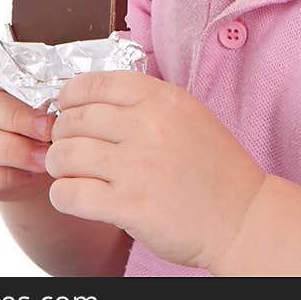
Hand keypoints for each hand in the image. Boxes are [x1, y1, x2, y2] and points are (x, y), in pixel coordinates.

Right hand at [0, 53, 55, 201]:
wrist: (28, 156)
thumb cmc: (34, 109)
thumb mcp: (35, 88)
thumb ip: (39, 81)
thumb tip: (63, 86)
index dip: (11, 76)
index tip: (44, 90)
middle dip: (16, 117)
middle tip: (49, 128)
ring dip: (10, 150)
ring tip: (43, 156)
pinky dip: (0, 176)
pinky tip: (28, 174)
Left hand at [45, 70, 266, 271]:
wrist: (242, 216)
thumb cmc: (215, 167)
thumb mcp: (188, 113)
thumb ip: (146, 103)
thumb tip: (93, 100)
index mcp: (162, 98)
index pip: (95, 83)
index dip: (71, 95)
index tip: (67, 107)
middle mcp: (148, 126)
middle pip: (75, 118)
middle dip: (62, 132)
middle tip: (67, 145)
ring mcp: (137, 166)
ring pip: (66, 154)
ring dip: (58, 163)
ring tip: (67, 171)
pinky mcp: (129, 205)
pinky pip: (71, 194)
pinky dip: (62, 195)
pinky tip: (72, 196)